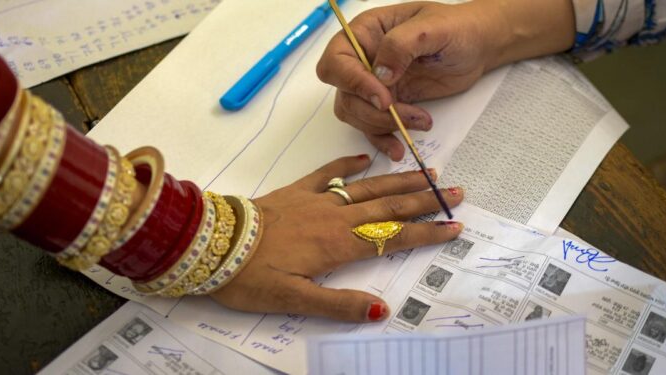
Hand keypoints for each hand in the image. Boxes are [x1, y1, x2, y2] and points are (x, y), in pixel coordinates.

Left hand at [211, 155, 463, 322]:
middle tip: (455, 192)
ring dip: (398, 180)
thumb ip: (338, 305)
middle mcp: (334, 216)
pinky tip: (365, 158)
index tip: (454, 226)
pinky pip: (328, 172)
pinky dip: (348, 163)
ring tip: (427, 173)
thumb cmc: (249, 276)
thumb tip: (381, 311)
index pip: (392, 237)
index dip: (425, 233)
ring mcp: (315, 199)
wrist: (210, 243)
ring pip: (366, 187)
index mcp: (338, 244)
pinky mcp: (295, 190)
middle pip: (388, 205)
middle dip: (424, 200)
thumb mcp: (293, 299)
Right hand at [316, 0, 574, 159]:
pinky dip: (384, 140)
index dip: (353, 82)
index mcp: (365, 33)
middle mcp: (362, 59)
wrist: (478, 46)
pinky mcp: (388, 104)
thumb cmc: (457, 27)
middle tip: (404, 113)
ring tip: (420, 123)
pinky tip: (399, 147)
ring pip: (356, 114)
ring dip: (382, 126)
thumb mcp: (432, 27)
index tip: (383, 97)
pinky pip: (373, 127)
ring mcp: (373, 84)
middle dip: (371, 111)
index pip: (336, 61)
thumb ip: (402, 44)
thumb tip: (380, 74)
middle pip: (344, 94)